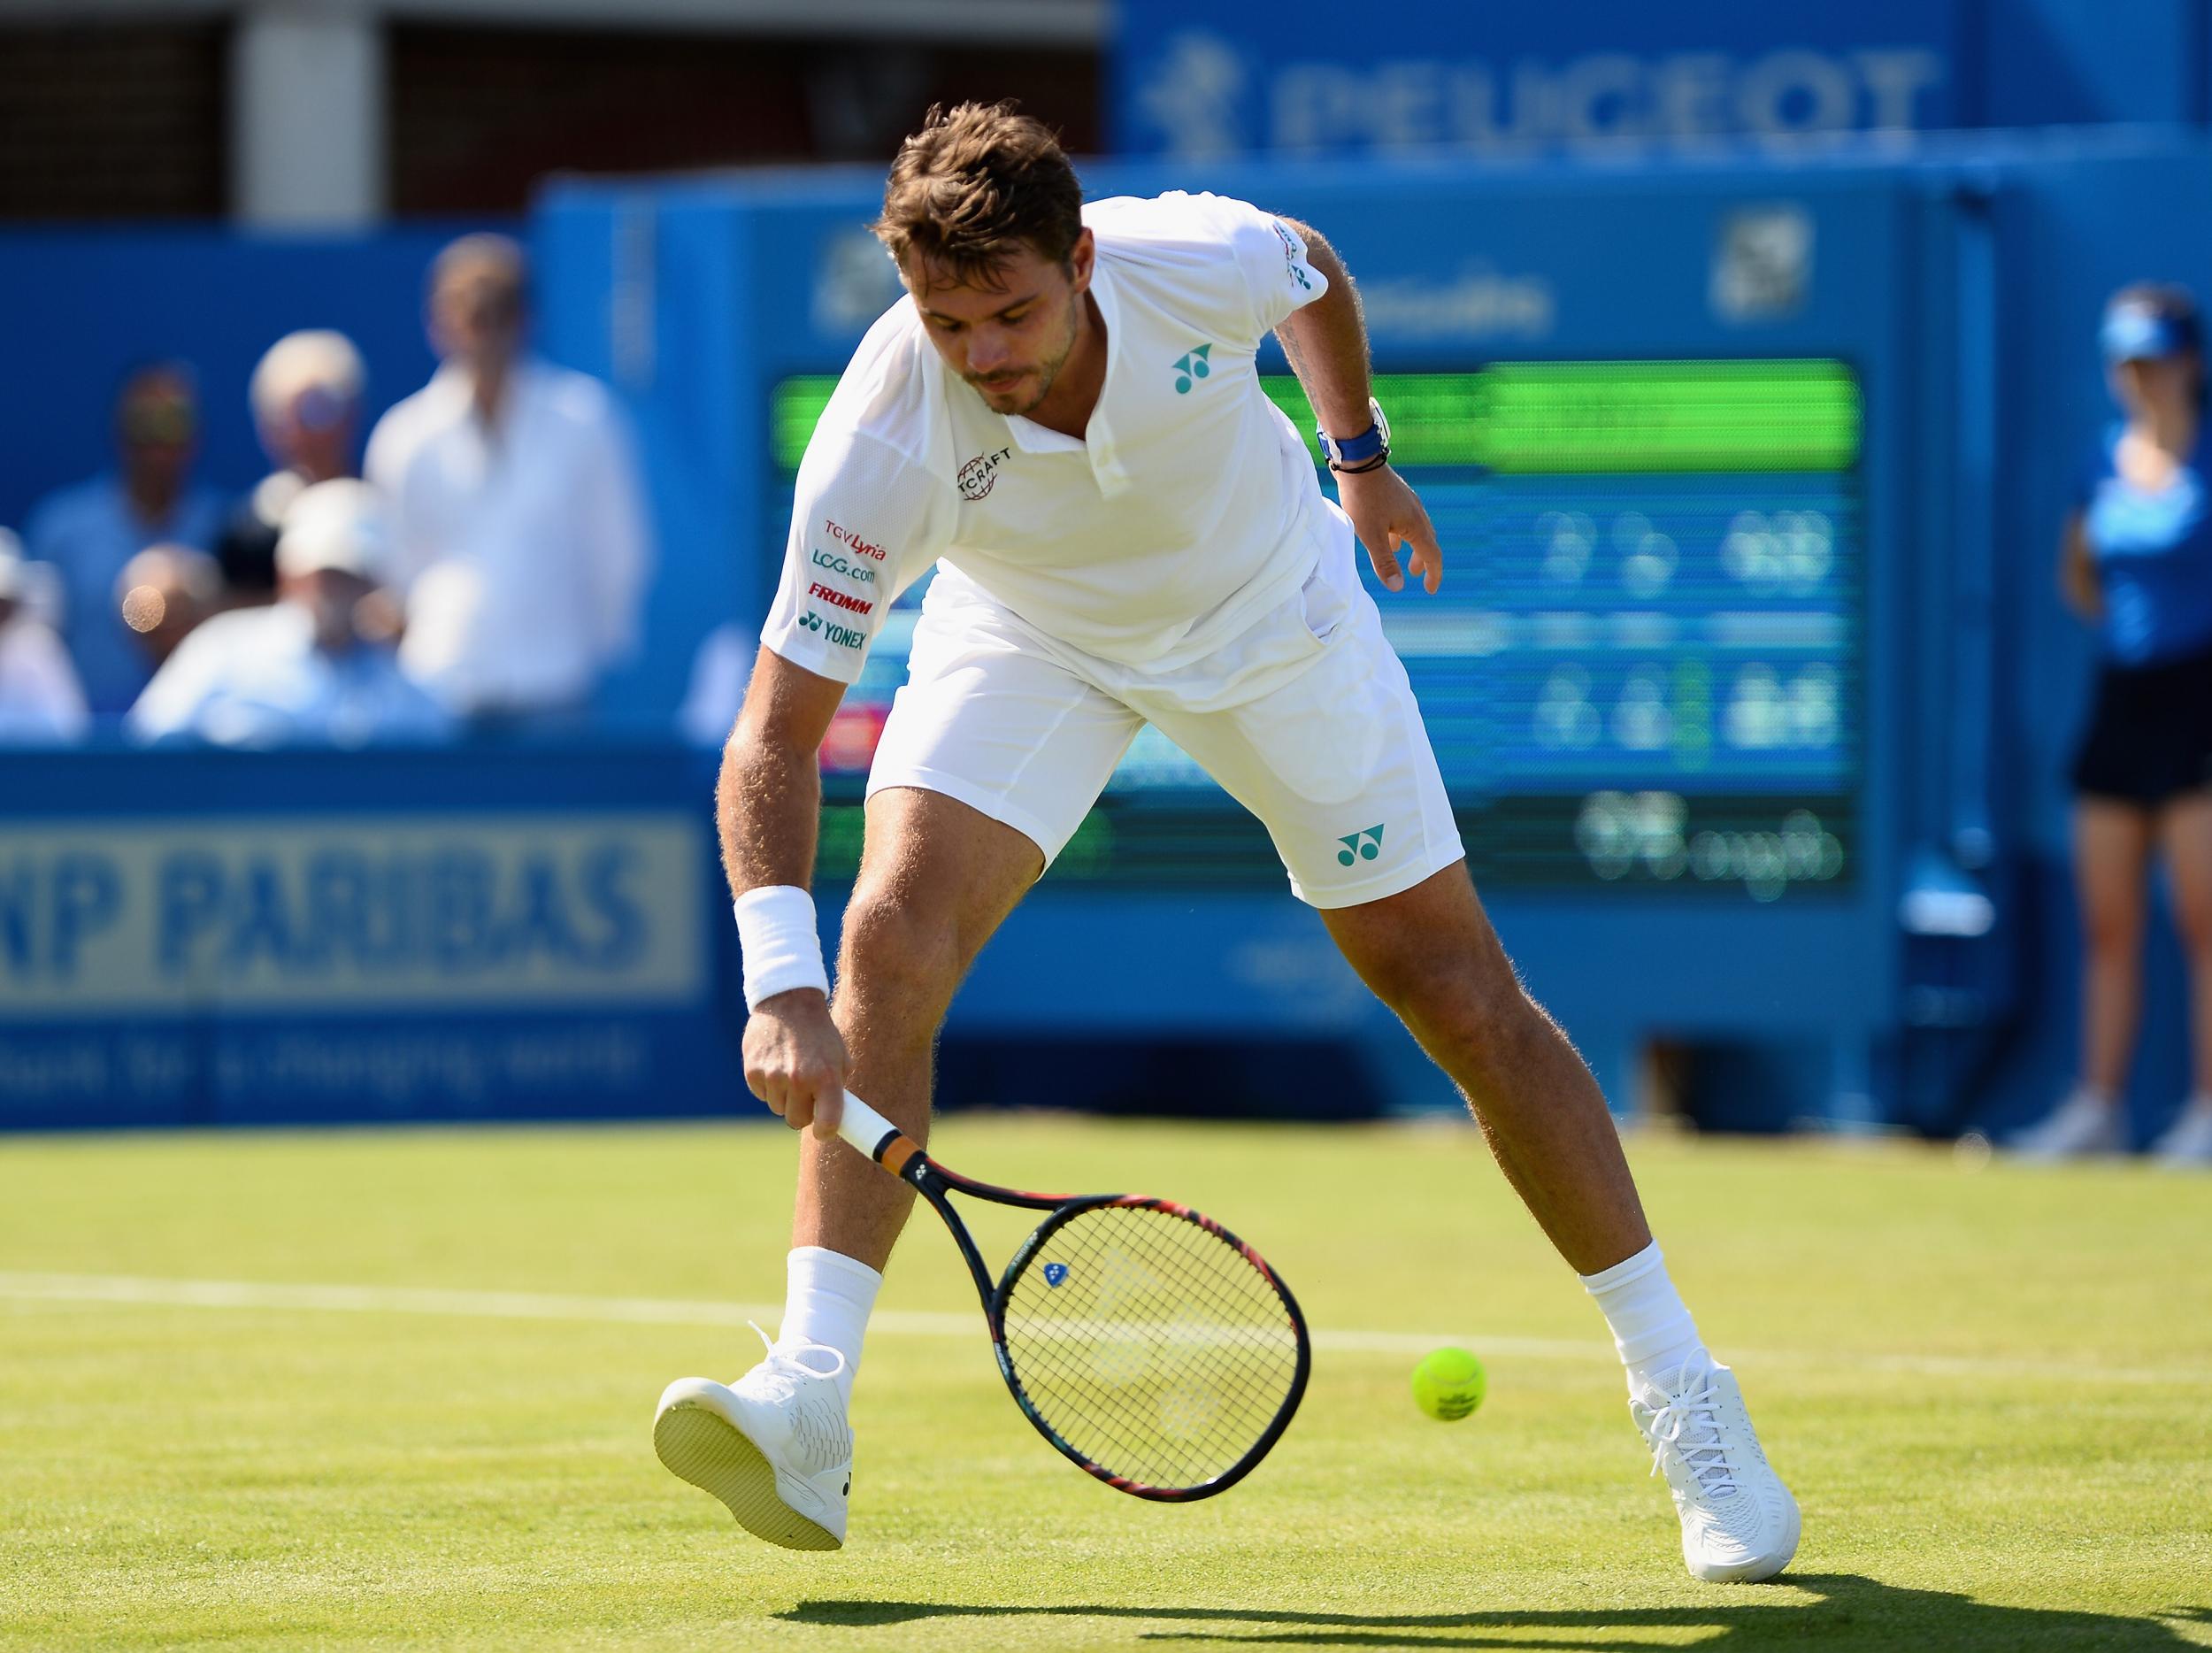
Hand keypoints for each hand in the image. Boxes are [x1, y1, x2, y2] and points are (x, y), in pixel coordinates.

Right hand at [741, 988, 849, 1138]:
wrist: (789, 1001)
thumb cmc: (819, 1032)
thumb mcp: (839, 1056)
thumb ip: (837, 1087)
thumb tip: (835, 1116)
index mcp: (826, 1077)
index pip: (827, 1123)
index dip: (825, 1131)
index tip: (823, 1130)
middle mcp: (798, 1080)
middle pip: (796, 1121)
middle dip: (802, 1112)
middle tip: (806, 1095)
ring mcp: (773, 1076)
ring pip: (777, 1108)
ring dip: (784, 1097)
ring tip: (789, 1070)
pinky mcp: (752, 1071)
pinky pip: (761, 1094)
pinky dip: (768, 1086)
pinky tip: (774, 1064)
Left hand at [1336, 465, 1442, 593]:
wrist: (1359, 461)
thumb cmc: (1364, 499)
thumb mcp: (1371, 535)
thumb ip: (1384, 561)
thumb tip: (1398, 587)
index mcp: (1415, 525)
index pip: (1432, 555)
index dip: (1434, 574)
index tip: (1430, 590)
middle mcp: (1417, 513)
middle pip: (1427, 542)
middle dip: (1424, 562)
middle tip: (1418, 577)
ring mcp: (1408, 503)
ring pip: (1417, 531)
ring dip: (1414, 548)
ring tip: (1406, 561)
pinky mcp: (1397, 496)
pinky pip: (1406, 521)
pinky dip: (1403, 535)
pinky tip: (1390, 537)